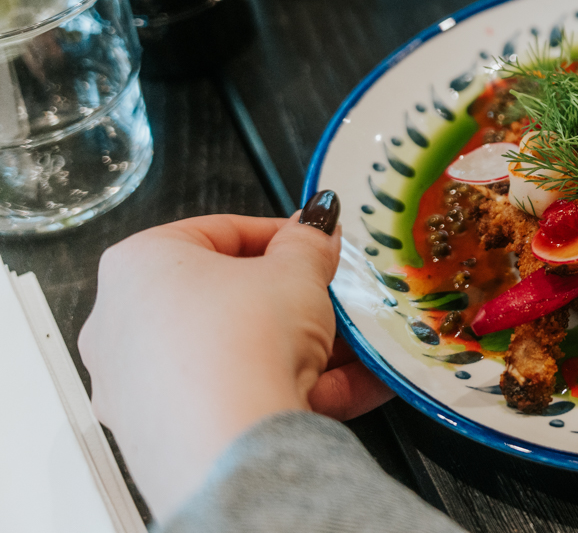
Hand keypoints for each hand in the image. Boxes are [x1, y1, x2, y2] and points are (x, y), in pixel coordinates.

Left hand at [79, 212, 392, 517]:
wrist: (231, 447)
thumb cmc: (243, 344)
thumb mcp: (298, 271)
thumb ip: (309, 241)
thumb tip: (314, 226)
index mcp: (138, 265)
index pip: (219, 233)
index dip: (280, 236)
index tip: (314, 244)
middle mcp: (123, 325)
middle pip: (227, 300)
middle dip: (292, 302)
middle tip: (332, 298)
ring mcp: (138, 387)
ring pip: (236, 354)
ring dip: (303, 349)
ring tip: (357, 350)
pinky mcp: (165, 434)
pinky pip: (236, 398)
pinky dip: (291, 390)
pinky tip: (352, 388)